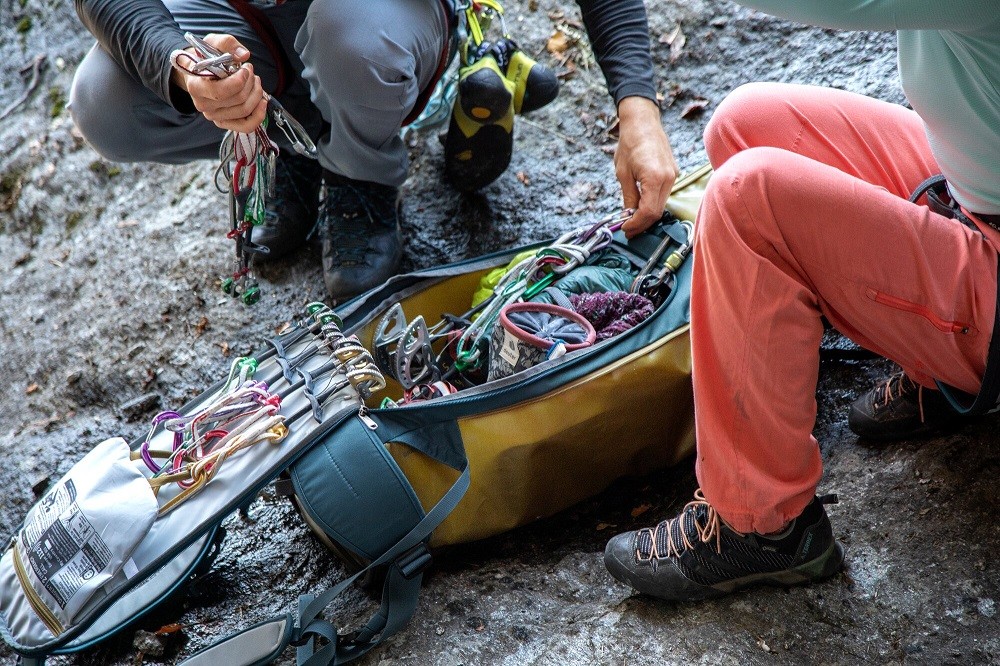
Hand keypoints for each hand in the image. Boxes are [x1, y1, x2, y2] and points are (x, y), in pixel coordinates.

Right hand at [171, 34, 266, 133]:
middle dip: (250, 83)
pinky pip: (246, 126)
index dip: (239, 81)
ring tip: (254, 80)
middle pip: (237, 100)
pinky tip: (262, 101)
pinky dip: (258, 115)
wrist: (198, 72)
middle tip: (250, 70)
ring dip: (256, 94)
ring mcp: (214, 116)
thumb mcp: (212, 42)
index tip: (245, 68)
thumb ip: (227, 43)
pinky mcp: (224, 122)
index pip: (220, 92)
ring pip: (244, 110)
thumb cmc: (205, 58)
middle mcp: (203, 105)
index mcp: (196, 87)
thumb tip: (243, 55)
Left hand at [614, 96, 678, 237]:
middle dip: (642, 224)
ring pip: (661, 204)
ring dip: (647, 215)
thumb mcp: (623, 173)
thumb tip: (628, 216)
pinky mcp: (673, 173)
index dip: (636, 224)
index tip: (625, 229)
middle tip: (627, 230)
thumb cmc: (630, 143)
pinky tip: (640, 207)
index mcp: (655, 177)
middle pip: (657, 212)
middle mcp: (669, 178)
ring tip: (631, 220)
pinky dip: (652, 204)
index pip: (648, 212)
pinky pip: (663, 195)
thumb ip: (628, 197)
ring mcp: (673, 175)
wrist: (642, 121)